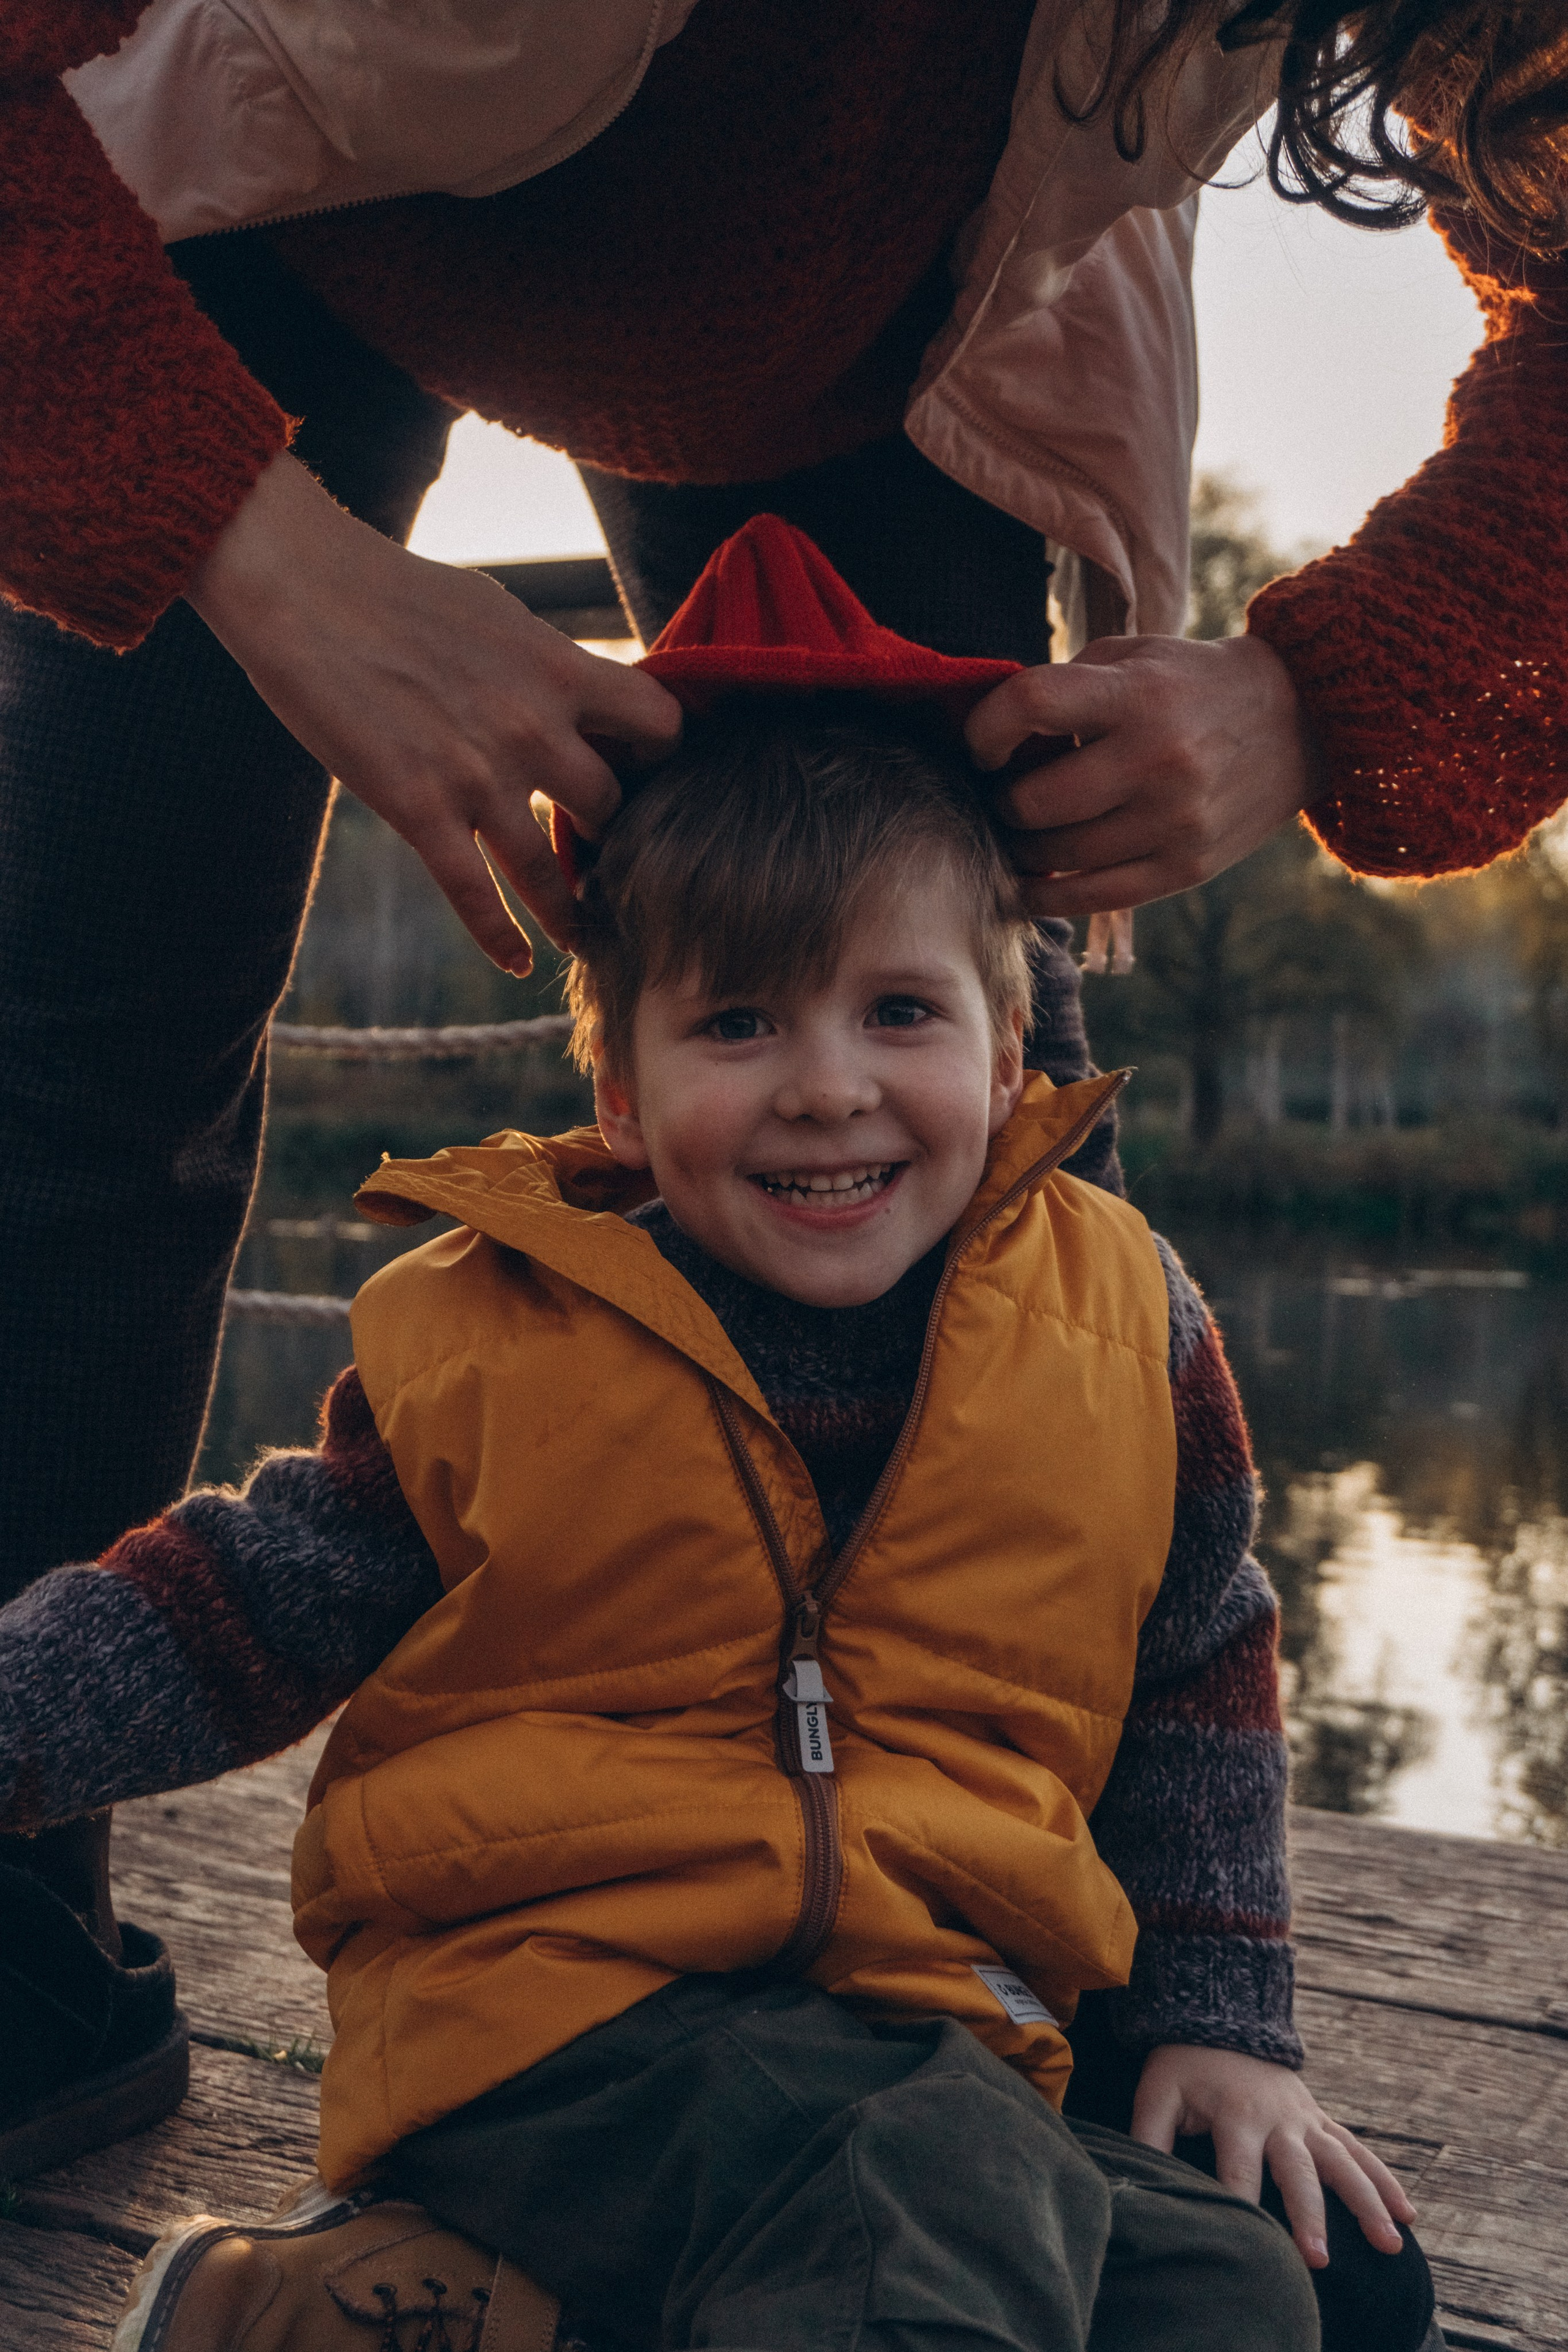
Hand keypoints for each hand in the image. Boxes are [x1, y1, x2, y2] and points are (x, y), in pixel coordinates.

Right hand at [187, 453, 683, 969]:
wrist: (301, 587)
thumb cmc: (398, 590)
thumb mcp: (500, 615)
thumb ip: (547, 664)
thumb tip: (579, 693)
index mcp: (561, 669)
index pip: (659, 725)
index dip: (660, 756)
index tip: (644, 777)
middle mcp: (534, 727)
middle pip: (610, 810)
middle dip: (612, 840)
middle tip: (606, 866)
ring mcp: (478, 775)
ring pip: (551, 873)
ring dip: (569, 913)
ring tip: (581, 937)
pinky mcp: (418, 809)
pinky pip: (475, 897)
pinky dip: (501, 940)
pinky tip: (518, 963)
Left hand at [965, 633, 1320, 916]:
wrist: (1302, 720)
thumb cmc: (1193, 685)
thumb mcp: (1135, 658)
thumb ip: (1064, 688)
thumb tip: (991, 738)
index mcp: (1139, 694)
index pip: (1032, 705)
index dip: (985, 728)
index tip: (980, 746)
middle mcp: (1157, 759)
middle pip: (1034, 801)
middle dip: (1000, 802)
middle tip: (1000, 796)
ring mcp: (1174, 821)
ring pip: (1056, 856)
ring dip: (1020, 849)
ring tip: (1019, 833)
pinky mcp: (1185, 867)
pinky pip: (1092, 896)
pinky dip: (1047, 895)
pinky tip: (1027, 884)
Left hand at [1132, 2044, 1413, 2270]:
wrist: (1222, 2015)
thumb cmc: (1183, 2064)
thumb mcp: (1157, 2093)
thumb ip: (1148, 2136)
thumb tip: (1139, 2182)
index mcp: (1235, 2114)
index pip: (1238, 2172)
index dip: (1241, 2208)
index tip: (1253, 2248)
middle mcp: (1278, 2118)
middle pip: (1297, 2173)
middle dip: (1308, 2216)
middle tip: (1318, 2259)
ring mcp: (1305, 2119)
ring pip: (1343, 2163)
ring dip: (1367, 2202)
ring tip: (1390, 2243)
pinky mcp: (1320, 2119)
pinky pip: (1358, 2151)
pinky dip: (1384, 2180)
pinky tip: (1408, 2215)